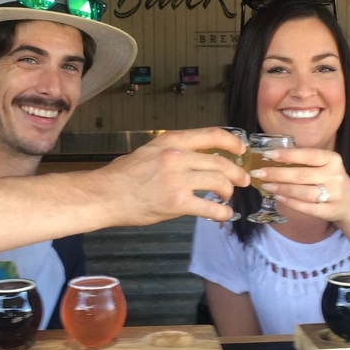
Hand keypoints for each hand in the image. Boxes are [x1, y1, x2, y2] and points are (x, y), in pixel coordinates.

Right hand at [99, 127, 249, 225]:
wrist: (105, 194)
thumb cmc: (124, 175)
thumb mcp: (151, 151)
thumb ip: (176, 153)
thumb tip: (200, 161)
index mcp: (171, 141)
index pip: (212, 135)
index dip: (232, 142)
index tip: (242, 149)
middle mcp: (177, 156)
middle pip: (221, 163)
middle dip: (237, 173)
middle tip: (243, 180)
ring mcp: (178, 180)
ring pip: (219, 183)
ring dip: (228, 192)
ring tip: (227, 198)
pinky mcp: (176, 202)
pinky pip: (209, 208)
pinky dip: (221, 212)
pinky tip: (223, 214)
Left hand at [248, 146, 349, 221]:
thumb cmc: (331, 180)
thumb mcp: (325, 165)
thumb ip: (306, 160)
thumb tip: (273, 156)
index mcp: (333, 159)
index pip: (308, 155)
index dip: (287, 155)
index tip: (267, 154)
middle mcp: (335, 176)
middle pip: (302, 175)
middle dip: (277, 174)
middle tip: (259, 173)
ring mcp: (333, 195)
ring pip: (302, 192)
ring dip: (281, 189)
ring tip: (266, 185)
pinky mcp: (329, 211)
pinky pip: (306, 207)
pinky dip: (290, 202)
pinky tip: (278, 197)